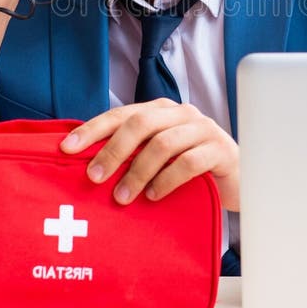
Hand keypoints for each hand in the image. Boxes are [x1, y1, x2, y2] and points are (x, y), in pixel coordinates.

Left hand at [60, 100, 239, 210]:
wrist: (239, 181)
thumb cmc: (191, 172)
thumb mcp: (159, 160)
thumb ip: (133, 155)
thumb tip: (87, 168)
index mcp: (161, 110)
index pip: (122, 114)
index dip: (93, 129)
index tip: (67, 148)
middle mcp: (181, 114)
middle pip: (141, 123)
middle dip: (113, 150)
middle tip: (94, 177)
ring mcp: (203, 129)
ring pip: (163, 143)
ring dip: (138, 171)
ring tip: (122, 196)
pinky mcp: (221, 150)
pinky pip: (189, 162)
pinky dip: (167, 180)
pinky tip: (153, 196)